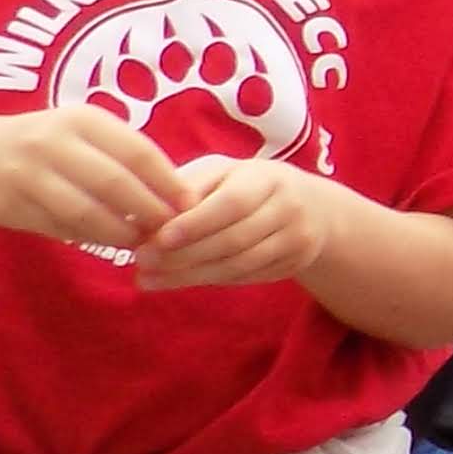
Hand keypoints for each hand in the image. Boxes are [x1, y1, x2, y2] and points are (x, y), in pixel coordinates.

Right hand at [0, 107, 189, 252]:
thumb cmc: (48, 142)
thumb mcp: (85, 132)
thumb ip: (126, 155)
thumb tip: (181, 195)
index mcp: (82, 119)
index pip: (140, 152)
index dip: (169, 182)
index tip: (191, 204)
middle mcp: (53, 142)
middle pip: (116, 184)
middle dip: (150, 212)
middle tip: (169, 231)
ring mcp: (28, 174)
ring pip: (87, 213)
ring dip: (122, 233)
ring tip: (141, 241)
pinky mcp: (11, 205)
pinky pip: (61, 229)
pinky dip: (91, 238)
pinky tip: (108, 241)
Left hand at [131, 155, 342, 293]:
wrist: (310, 205)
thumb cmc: (246, 184)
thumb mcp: (220, 172)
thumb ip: (187, 188)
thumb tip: (141, 214)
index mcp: (268, 178)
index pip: (232, 203)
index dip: (195, 223)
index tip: (156, 239)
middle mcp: (290, 208)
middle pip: (234, 239)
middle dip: (183, 254)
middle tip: (141, 262)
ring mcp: (297, 239)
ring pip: (239, 264)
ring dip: (189, 275)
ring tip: (148, 279)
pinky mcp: (295, 264)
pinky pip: (246, 277)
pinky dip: (207, 281)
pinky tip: (176, 281)